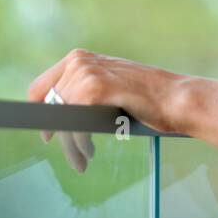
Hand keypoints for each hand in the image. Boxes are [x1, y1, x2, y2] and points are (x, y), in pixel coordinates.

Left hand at [28, 48, 194, 171]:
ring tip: (82, 159)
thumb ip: (83, 91)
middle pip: (51, 107)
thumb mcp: (109, 85)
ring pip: (61, 119)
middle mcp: (79, 62)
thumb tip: (54, 117)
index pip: (41, 87)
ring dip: (70, 145)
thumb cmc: (147, 97)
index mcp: (80, 58)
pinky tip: (89, 153)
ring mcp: (86, 74)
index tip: (48, 134)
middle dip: (59, 135)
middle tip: (74, 155)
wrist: (177, 98)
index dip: (40, 114)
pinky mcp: (94, 90)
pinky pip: (74, 125)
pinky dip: (79, 144)